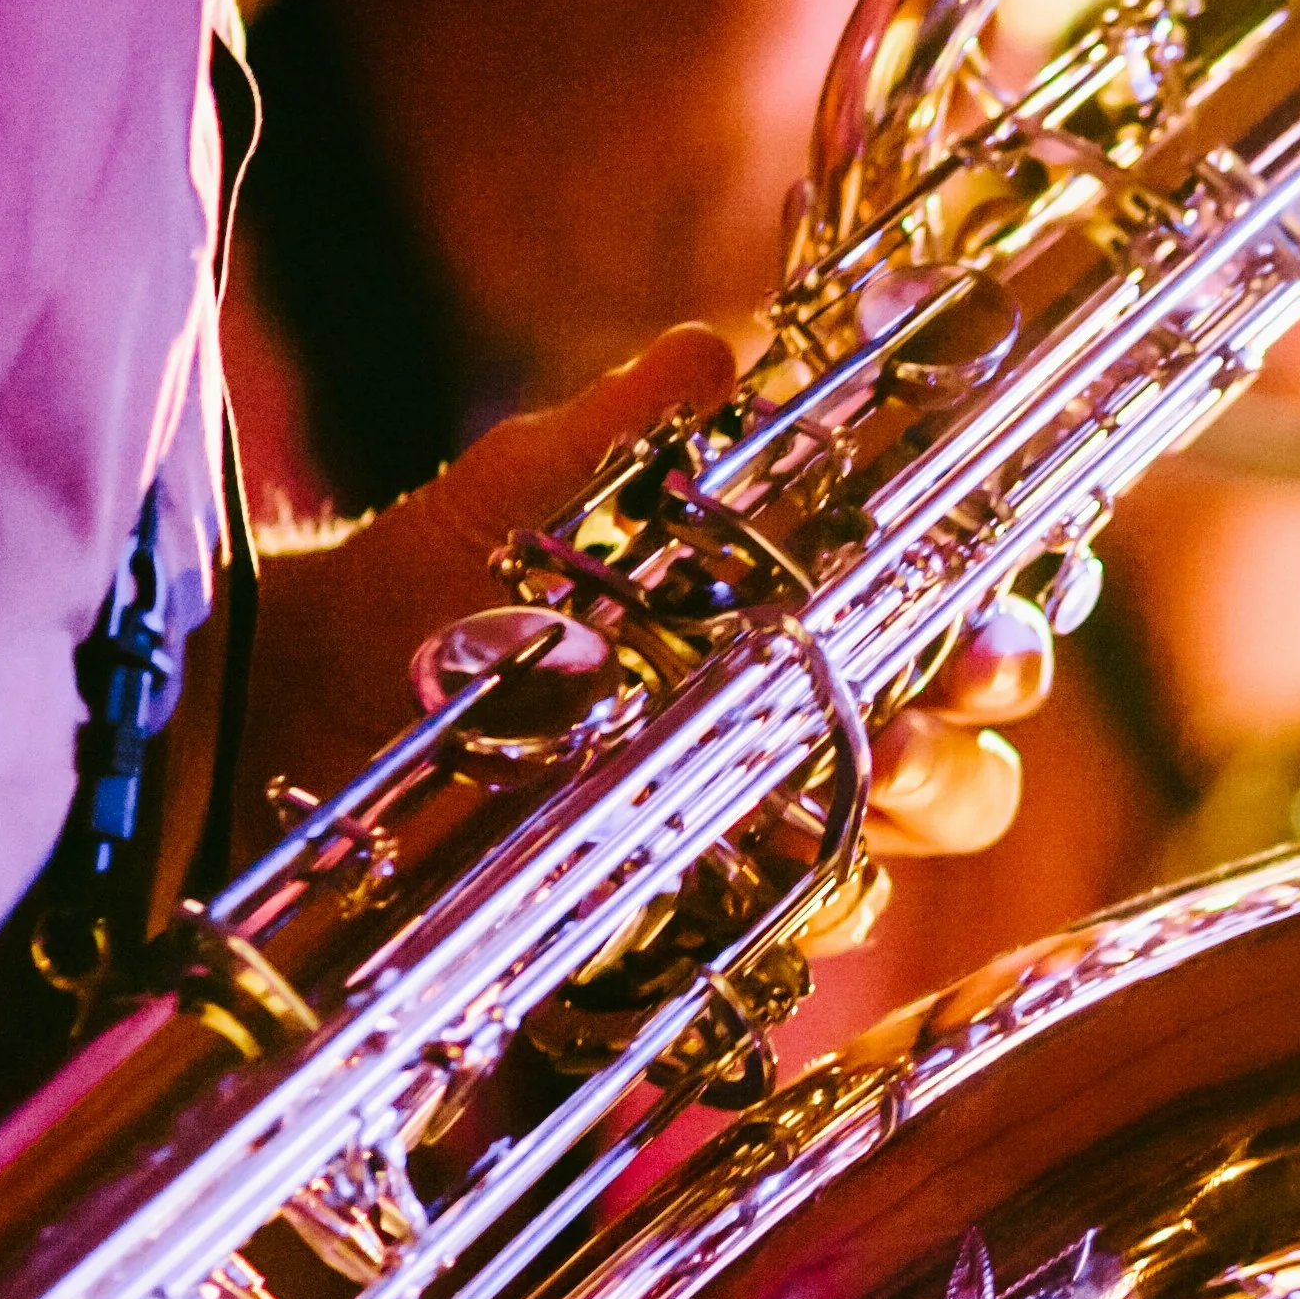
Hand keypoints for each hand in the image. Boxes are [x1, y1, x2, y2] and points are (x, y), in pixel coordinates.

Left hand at [232, 325, 1045, 869]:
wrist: (297, 702)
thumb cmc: (435, 584)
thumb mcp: (529, 490)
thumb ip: (630, 429)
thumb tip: (714, 353)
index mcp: (807, 624)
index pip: (960, 638)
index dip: (1002, 636)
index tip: (987, 628)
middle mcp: (802, 738)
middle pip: (962, 773)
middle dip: (958, 758)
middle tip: (904, 736)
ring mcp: (748, 841)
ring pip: (884, 865)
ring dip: (878, 840)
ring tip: (839, 799)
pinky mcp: (678, 926)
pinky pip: (775, 945)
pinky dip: (781, 921)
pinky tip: (746, 887)